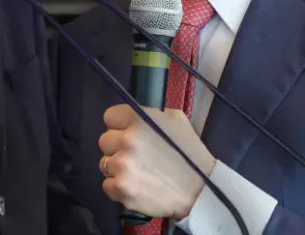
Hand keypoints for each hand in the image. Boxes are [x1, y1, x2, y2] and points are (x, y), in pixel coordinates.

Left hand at [97, 105, 215, 219]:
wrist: (201, 190)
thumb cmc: (190, 153)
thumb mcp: (176, 120)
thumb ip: (151, 114)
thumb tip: (135, 116)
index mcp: (138, 119)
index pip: (110, 116)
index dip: (119, 125)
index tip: (128, 133)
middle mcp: (127, 140)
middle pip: (104, 140)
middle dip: (117, 147)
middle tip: (135, 156)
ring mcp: (123, 166)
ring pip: (104, 164)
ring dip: (117, 168)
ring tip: (137, 173)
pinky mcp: (121, 189)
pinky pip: (107, 185)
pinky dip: (118, 188)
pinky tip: (135, 187)